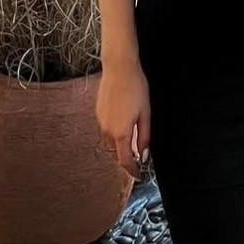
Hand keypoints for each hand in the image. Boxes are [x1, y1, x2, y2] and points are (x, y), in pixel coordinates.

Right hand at [96, 59, 150, 180]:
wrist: (119, 68)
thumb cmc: (136, 88)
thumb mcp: (145, 113)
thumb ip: (144, 136)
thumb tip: (143, 154)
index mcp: (120, 133)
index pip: (125, 161)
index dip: (132, 170)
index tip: (138, 175)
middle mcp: (107, 131)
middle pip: (116, 152)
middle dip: (126, 157)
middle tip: (138, 156)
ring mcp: (100, 122)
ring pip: (110, 142)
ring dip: (120, 144)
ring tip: (132, 137)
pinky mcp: (97, 113)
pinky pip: (106, 130)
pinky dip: (114, 133)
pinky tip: (123, 121)